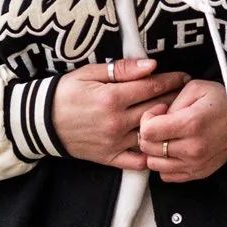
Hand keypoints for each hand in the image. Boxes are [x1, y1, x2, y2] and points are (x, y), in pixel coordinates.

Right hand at [53, 57, 187, 169]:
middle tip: (187, 94)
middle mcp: (116, 122)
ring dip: (168, 126)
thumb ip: (121, 70)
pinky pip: (137, 162)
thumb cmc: (64, 93)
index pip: (152, 87)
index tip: (183, 77)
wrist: (39, 121)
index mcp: (112, 97)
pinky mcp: (109, 158)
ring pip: (151, 135)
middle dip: (175, 100)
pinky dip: (152, 155)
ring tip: (179, 117)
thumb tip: (151, 65)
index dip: (171, 81)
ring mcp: (114, 142)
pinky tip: (160, 146)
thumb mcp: (89, 73)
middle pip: (157, 110)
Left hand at [138, 78, 226, 181]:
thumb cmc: (219, 101)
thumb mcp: (195, 88)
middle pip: (148, 148)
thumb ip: (171, 101)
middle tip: (161, 124)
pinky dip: (164, 165)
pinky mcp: (198, 174)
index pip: (148, 131)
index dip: (147, 119)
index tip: (159, 112)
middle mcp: (192, 148)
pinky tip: (172, 152)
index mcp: (191, 124)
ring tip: (166, 139)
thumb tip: (156, 117)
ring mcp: (196, 164)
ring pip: (154, 165)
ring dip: (154, 151)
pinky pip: (167, 176)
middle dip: (148, 134)